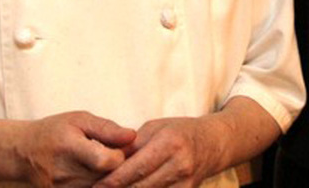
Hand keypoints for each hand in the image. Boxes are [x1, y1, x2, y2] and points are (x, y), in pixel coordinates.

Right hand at [20, 111, 137, 187]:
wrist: (24, 155)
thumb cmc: (54, 132)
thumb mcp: (79, 120)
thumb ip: (107, 129)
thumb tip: (133, 136)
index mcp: (70, 148)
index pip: (107, 162)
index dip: (120, 156)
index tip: (119, 148)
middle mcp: (66, 175)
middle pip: (108, 178)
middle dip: (119, 168)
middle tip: (116, 156)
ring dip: (110, 178)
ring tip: (104, 165)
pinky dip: (100, 185)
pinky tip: (96, 174)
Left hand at [93, 116, 228, 187]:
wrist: (213, 144)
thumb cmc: (180, 132)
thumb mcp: (155, 128)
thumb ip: (132, 145)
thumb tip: (107, 160)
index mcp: (169, 143)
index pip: (135, 168)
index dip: (113, 180)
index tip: (95, 186)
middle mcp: (179, 165)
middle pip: (140, 187)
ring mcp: (186, 183)